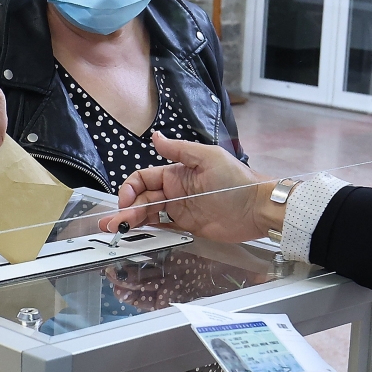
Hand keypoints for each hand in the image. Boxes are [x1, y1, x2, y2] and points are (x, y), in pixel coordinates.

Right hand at [100, 134, 272, 240]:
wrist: (258, 209)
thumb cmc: (238, 180)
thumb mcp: (208, 158)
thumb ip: (179, 150)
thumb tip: (155, 136)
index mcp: (176, 173)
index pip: (143, 179)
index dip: (129, 189)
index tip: (125, 201)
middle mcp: (175, 191)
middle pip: (141, 199)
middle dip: (125, 210)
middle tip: (113, 222)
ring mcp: (180, 209)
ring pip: (148, 215)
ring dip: (130, 221)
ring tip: (114, 230)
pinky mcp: (187, 227)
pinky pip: (162, 228)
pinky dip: (146, 231)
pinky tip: (133, 235)